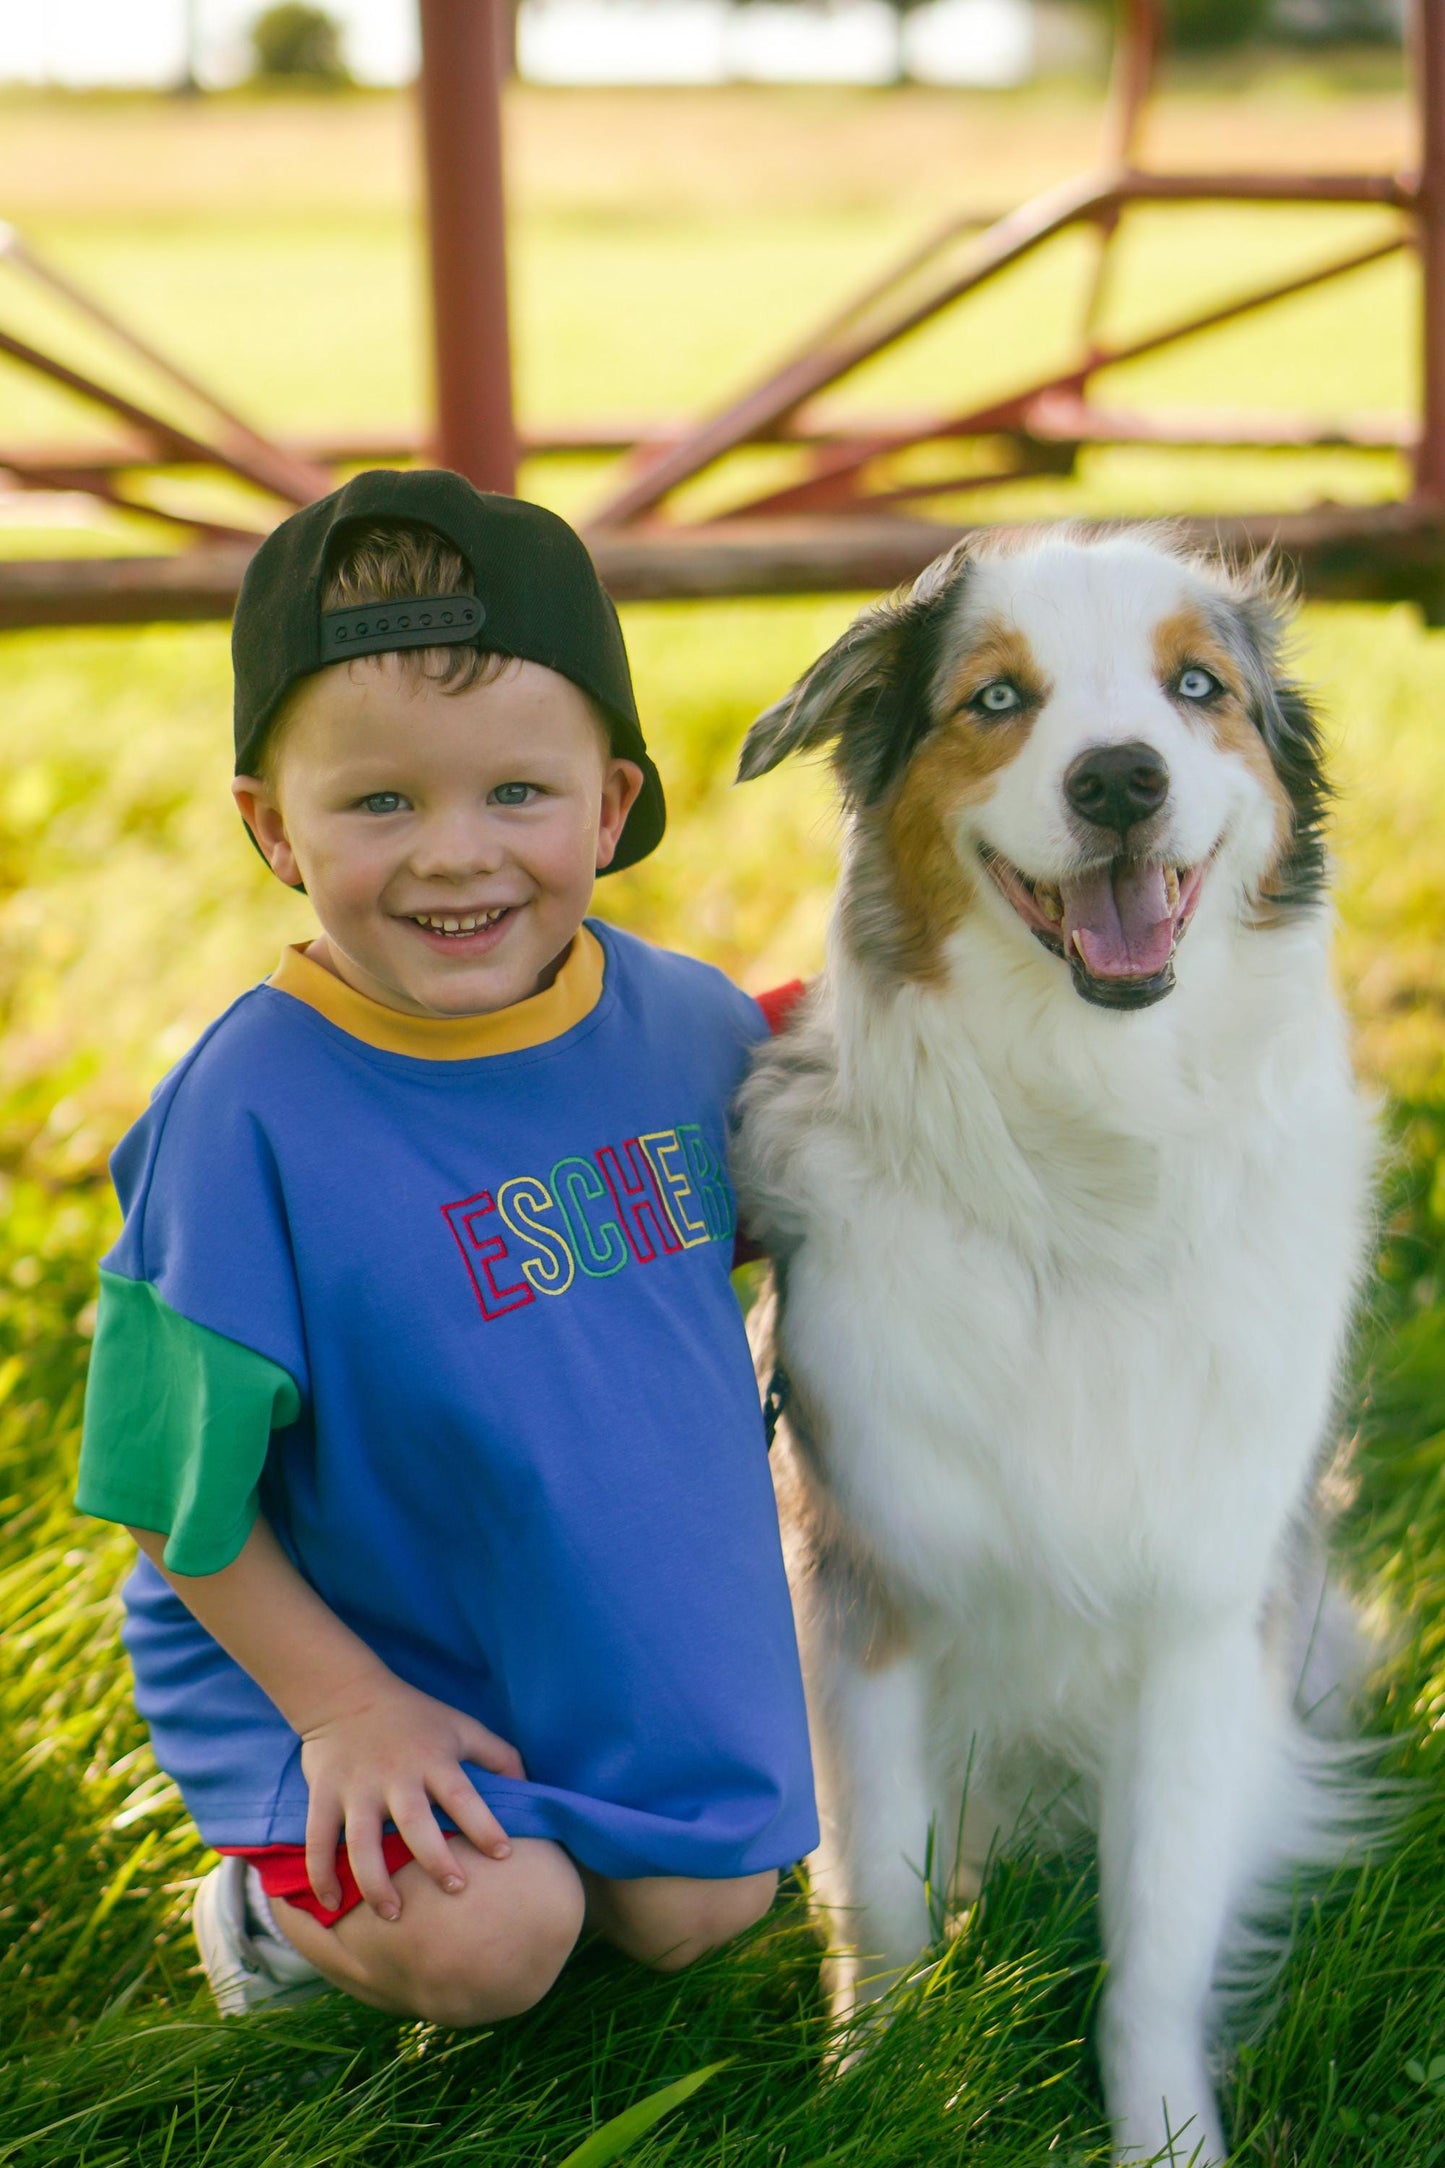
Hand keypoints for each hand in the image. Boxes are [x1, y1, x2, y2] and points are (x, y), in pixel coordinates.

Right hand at [298, 1669, 525, 1918]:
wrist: (345, 1693)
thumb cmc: (413, 1715)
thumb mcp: (461, 1726)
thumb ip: (497, 1755)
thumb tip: (530, 1787)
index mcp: (432, 1759)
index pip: (463, 1796)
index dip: (484, 1825)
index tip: (503, 1855)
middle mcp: (395, 1776)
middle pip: (416, 1822)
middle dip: (435, 1859)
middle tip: (455, 1889)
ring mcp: (357, 1787)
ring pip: (363, 1841)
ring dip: (376, 1881)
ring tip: (393, 1913)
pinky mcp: (324, 1794)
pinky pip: (318, 1839)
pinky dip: (321, 1874)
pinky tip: (331, 1905)